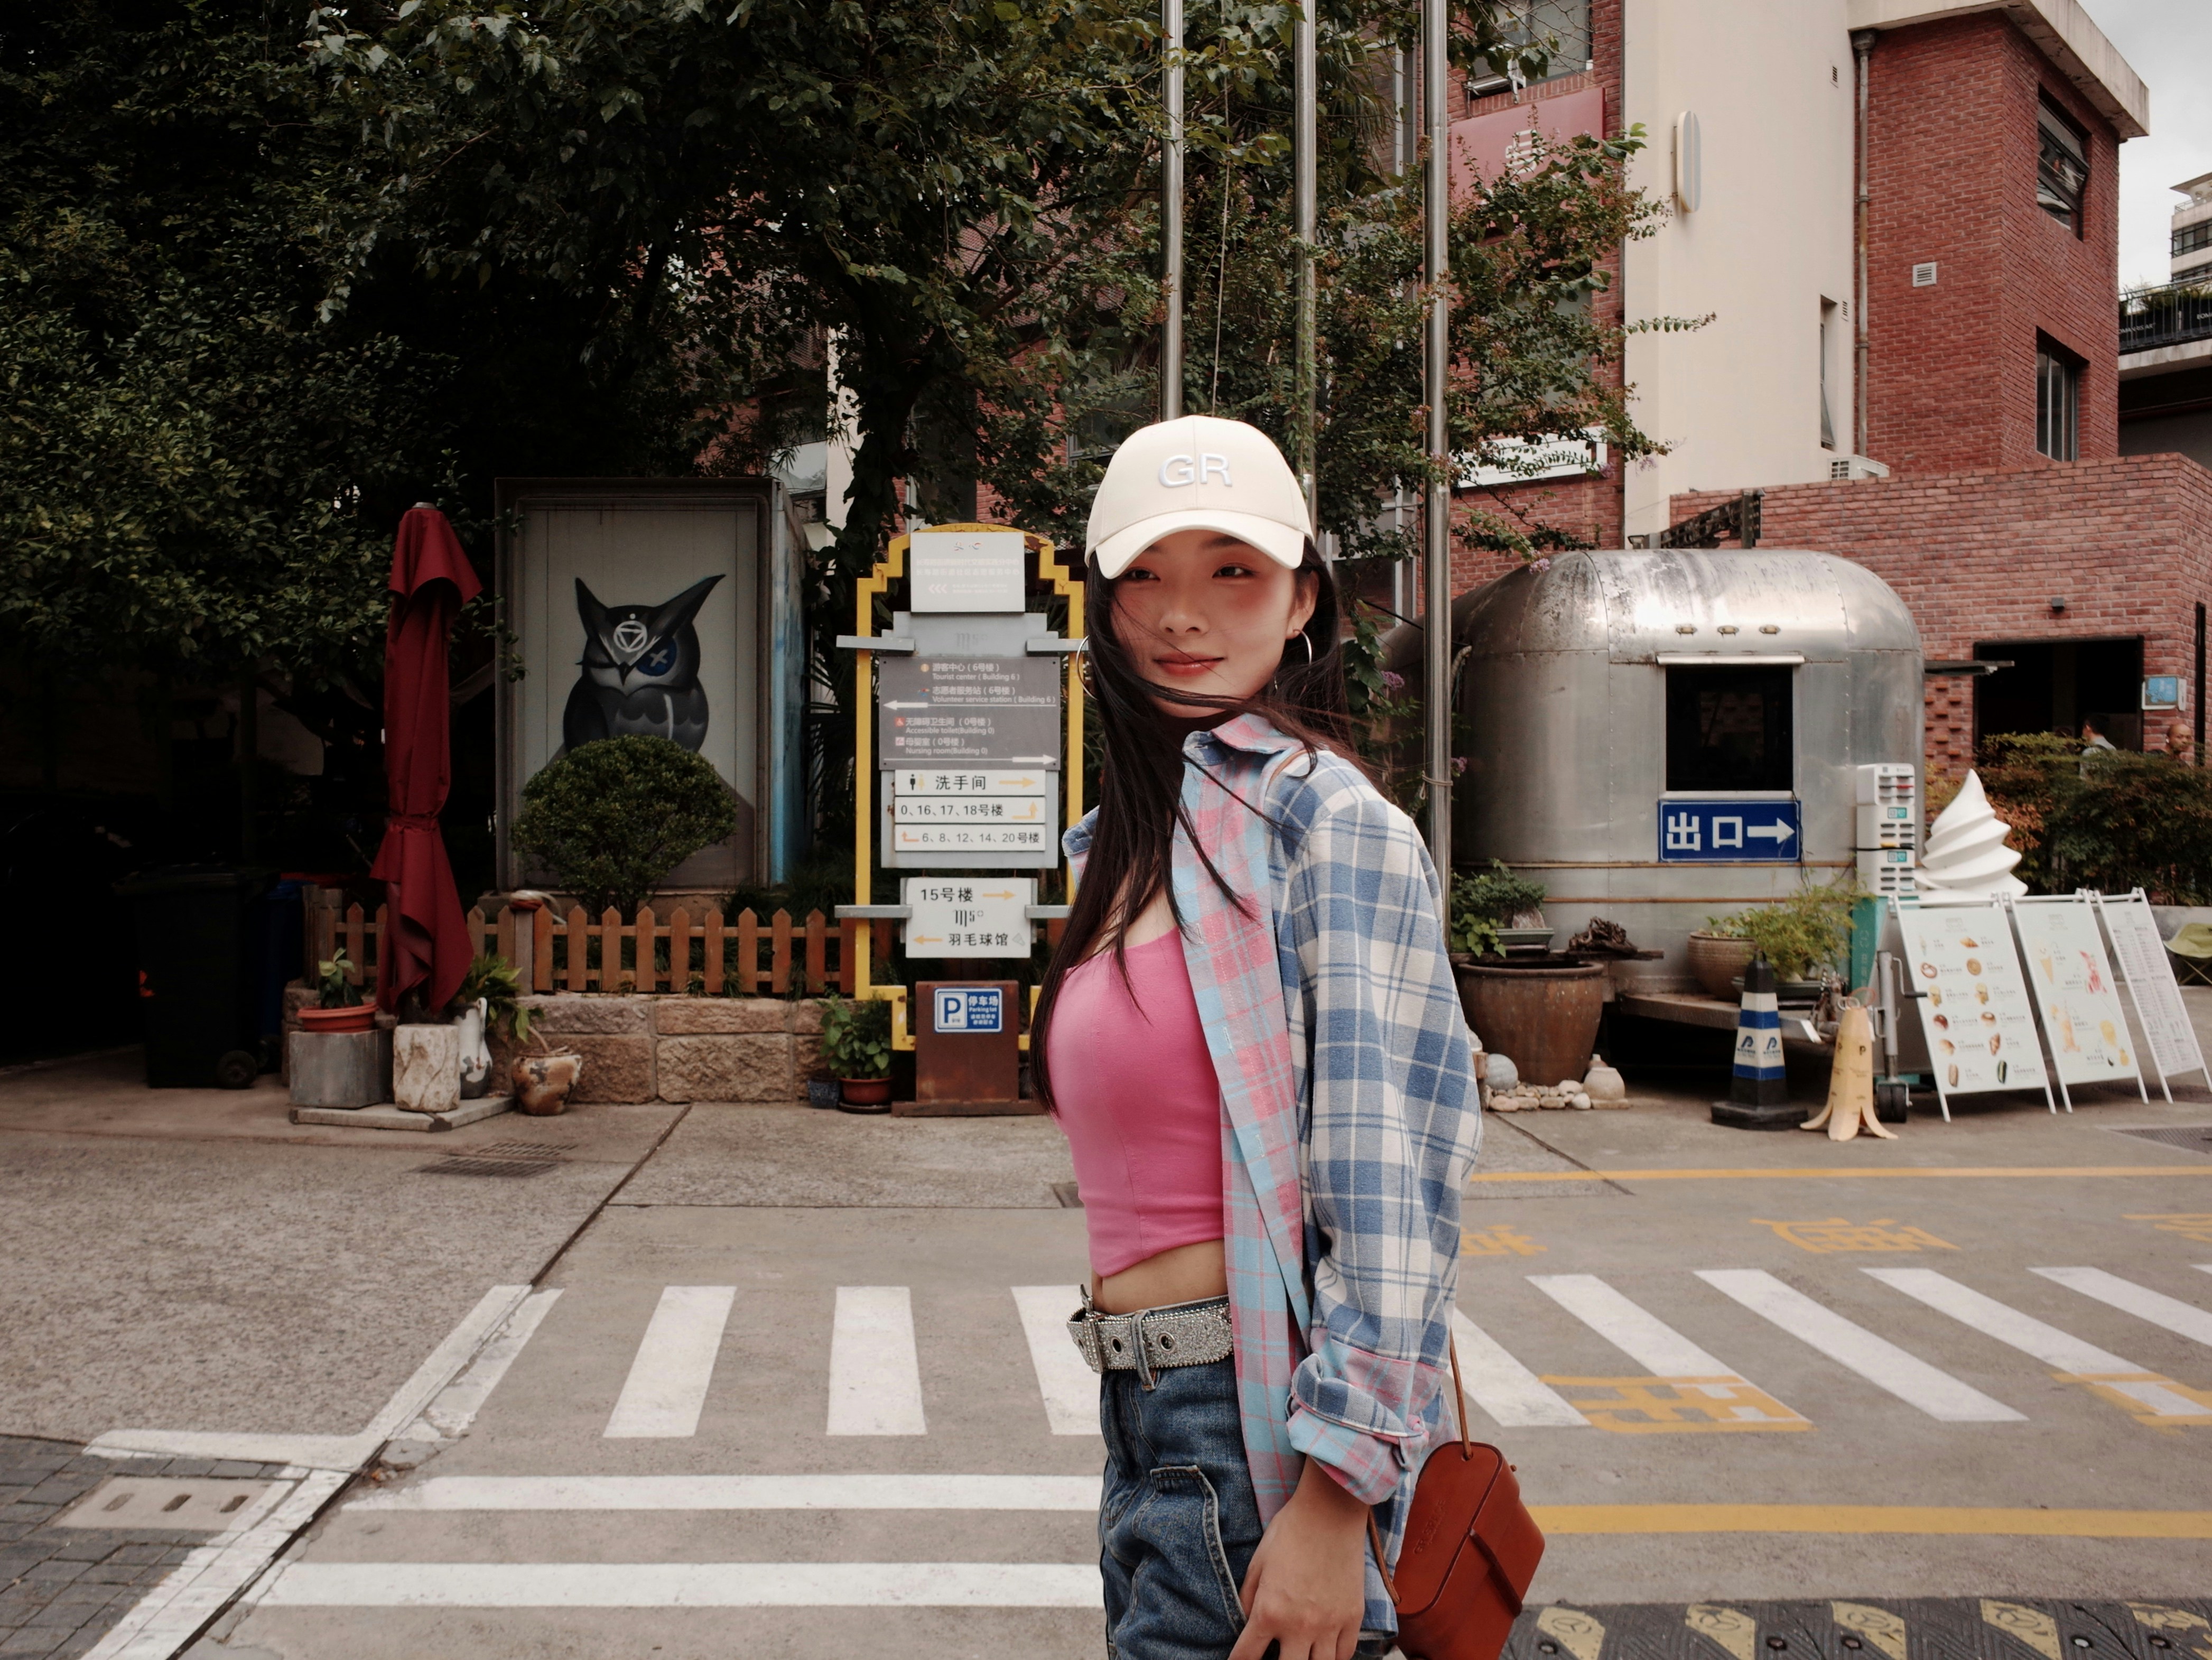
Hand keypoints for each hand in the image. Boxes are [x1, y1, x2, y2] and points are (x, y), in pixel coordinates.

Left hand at [1228, 1457, 1369, 1659]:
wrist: (1330, 1512)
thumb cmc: (1289, 1532)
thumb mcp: (1257, 1563)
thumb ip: (1246, 1598)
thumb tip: (1243, 1622)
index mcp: (1269, 1612)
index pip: (1247, 1656)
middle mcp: (1299, 1626)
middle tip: (1274, 1656)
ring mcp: (1329, 1625)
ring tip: (1300, 1653)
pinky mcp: (1352, 1617)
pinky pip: (1345, 1654)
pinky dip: (1334, 1658)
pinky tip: (1324, 1651)